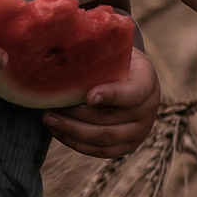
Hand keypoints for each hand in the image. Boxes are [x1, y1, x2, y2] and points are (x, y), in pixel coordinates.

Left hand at [43, 42, 163, 158]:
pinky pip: (100, 151)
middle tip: (51, 108)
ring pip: (102, 139)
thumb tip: (67, 45)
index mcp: (147, 83)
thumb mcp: (116, 51)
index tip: (88, 96)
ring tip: (49, 119)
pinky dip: (76, 143)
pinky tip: (58, 131)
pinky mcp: (127, 147)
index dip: (111, 96)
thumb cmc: (117, 61)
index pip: (132, 94)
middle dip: (76, 116)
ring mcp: (139, 132)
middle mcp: (148, 112)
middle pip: (109, 121)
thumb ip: (102, 53)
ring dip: (72, 131)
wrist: (133, 79)